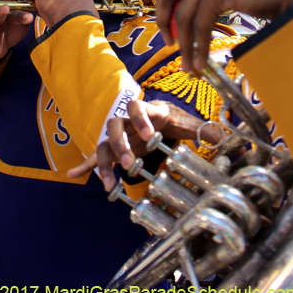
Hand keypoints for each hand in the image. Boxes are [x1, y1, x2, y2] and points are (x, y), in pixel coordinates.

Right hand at [66, 100, 215, 190]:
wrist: (158, 119)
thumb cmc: (171, 120)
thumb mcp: (186, 124)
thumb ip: (201, 130)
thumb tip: (220, 136)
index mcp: (146, 112)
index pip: (138, 109)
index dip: (141, 121)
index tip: (149, 137)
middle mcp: (127, 122)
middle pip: (114, 127)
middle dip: (120, 145)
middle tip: (129, 164)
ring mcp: (118, 137)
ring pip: (104, 145)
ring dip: (104, 164)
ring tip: (109, 184)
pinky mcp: (113, 150)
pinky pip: (94, 157)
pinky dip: (84, 166)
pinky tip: (73, 175)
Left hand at [156, 0, 292, 71]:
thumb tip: (198, 9)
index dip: (170, 1)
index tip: (171, 22)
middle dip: (163, 19)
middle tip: (169, 42)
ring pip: (183, 14)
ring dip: (184, 43)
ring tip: (188, 64)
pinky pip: (199, 25)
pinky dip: (198, 47)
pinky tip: (201, 62)